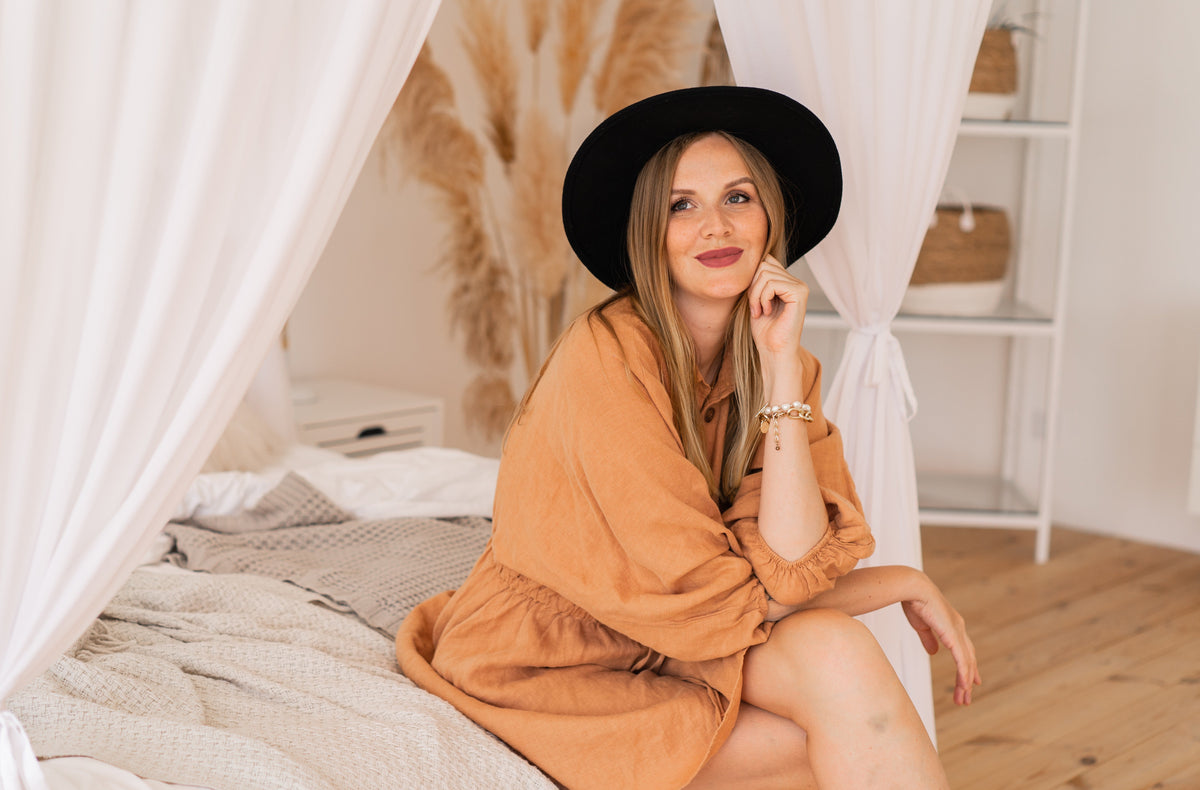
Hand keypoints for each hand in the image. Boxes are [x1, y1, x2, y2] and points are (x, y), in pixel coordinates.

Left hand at [748, 254, 807, 359]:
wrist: (773, 351)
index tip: (753, 300)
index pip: (766, 261)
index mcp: (788, 282)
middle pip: (764, 265)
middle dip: (752, 287)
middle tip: (755, 307)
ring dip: (755, 295)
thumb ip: (758, 280)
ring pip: (765, 274)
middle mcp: (797, 282)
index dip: (752, 279)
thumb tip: (753, 258)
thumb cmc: (764, 330)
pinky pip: (771, 284)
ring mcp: (800, 286)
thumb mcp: (757, 299)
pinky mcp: (799, 293)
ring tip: (760, 311)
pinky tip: (767, 312)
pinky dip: (762, 298)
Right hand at [901, 583, 981, 705]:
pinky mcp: (953, 636)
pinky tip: (965, 685)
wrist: (912, 589)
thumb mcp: (922, 625)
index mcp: (952, 625)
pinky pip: (962, 660)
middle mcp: (959, 629)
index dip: (968, 665)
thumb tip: (934, 652)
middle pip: (969, 659)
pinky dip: (964, 674)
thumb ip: (929, 639)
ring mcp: (958, 632)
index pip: (965, 649)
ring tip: (963, 699)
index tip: (970, 680)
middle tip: (967, 696)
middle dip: (969, 678)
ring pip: (967, 663)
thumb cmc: (914, 602)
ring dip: (966, 682)